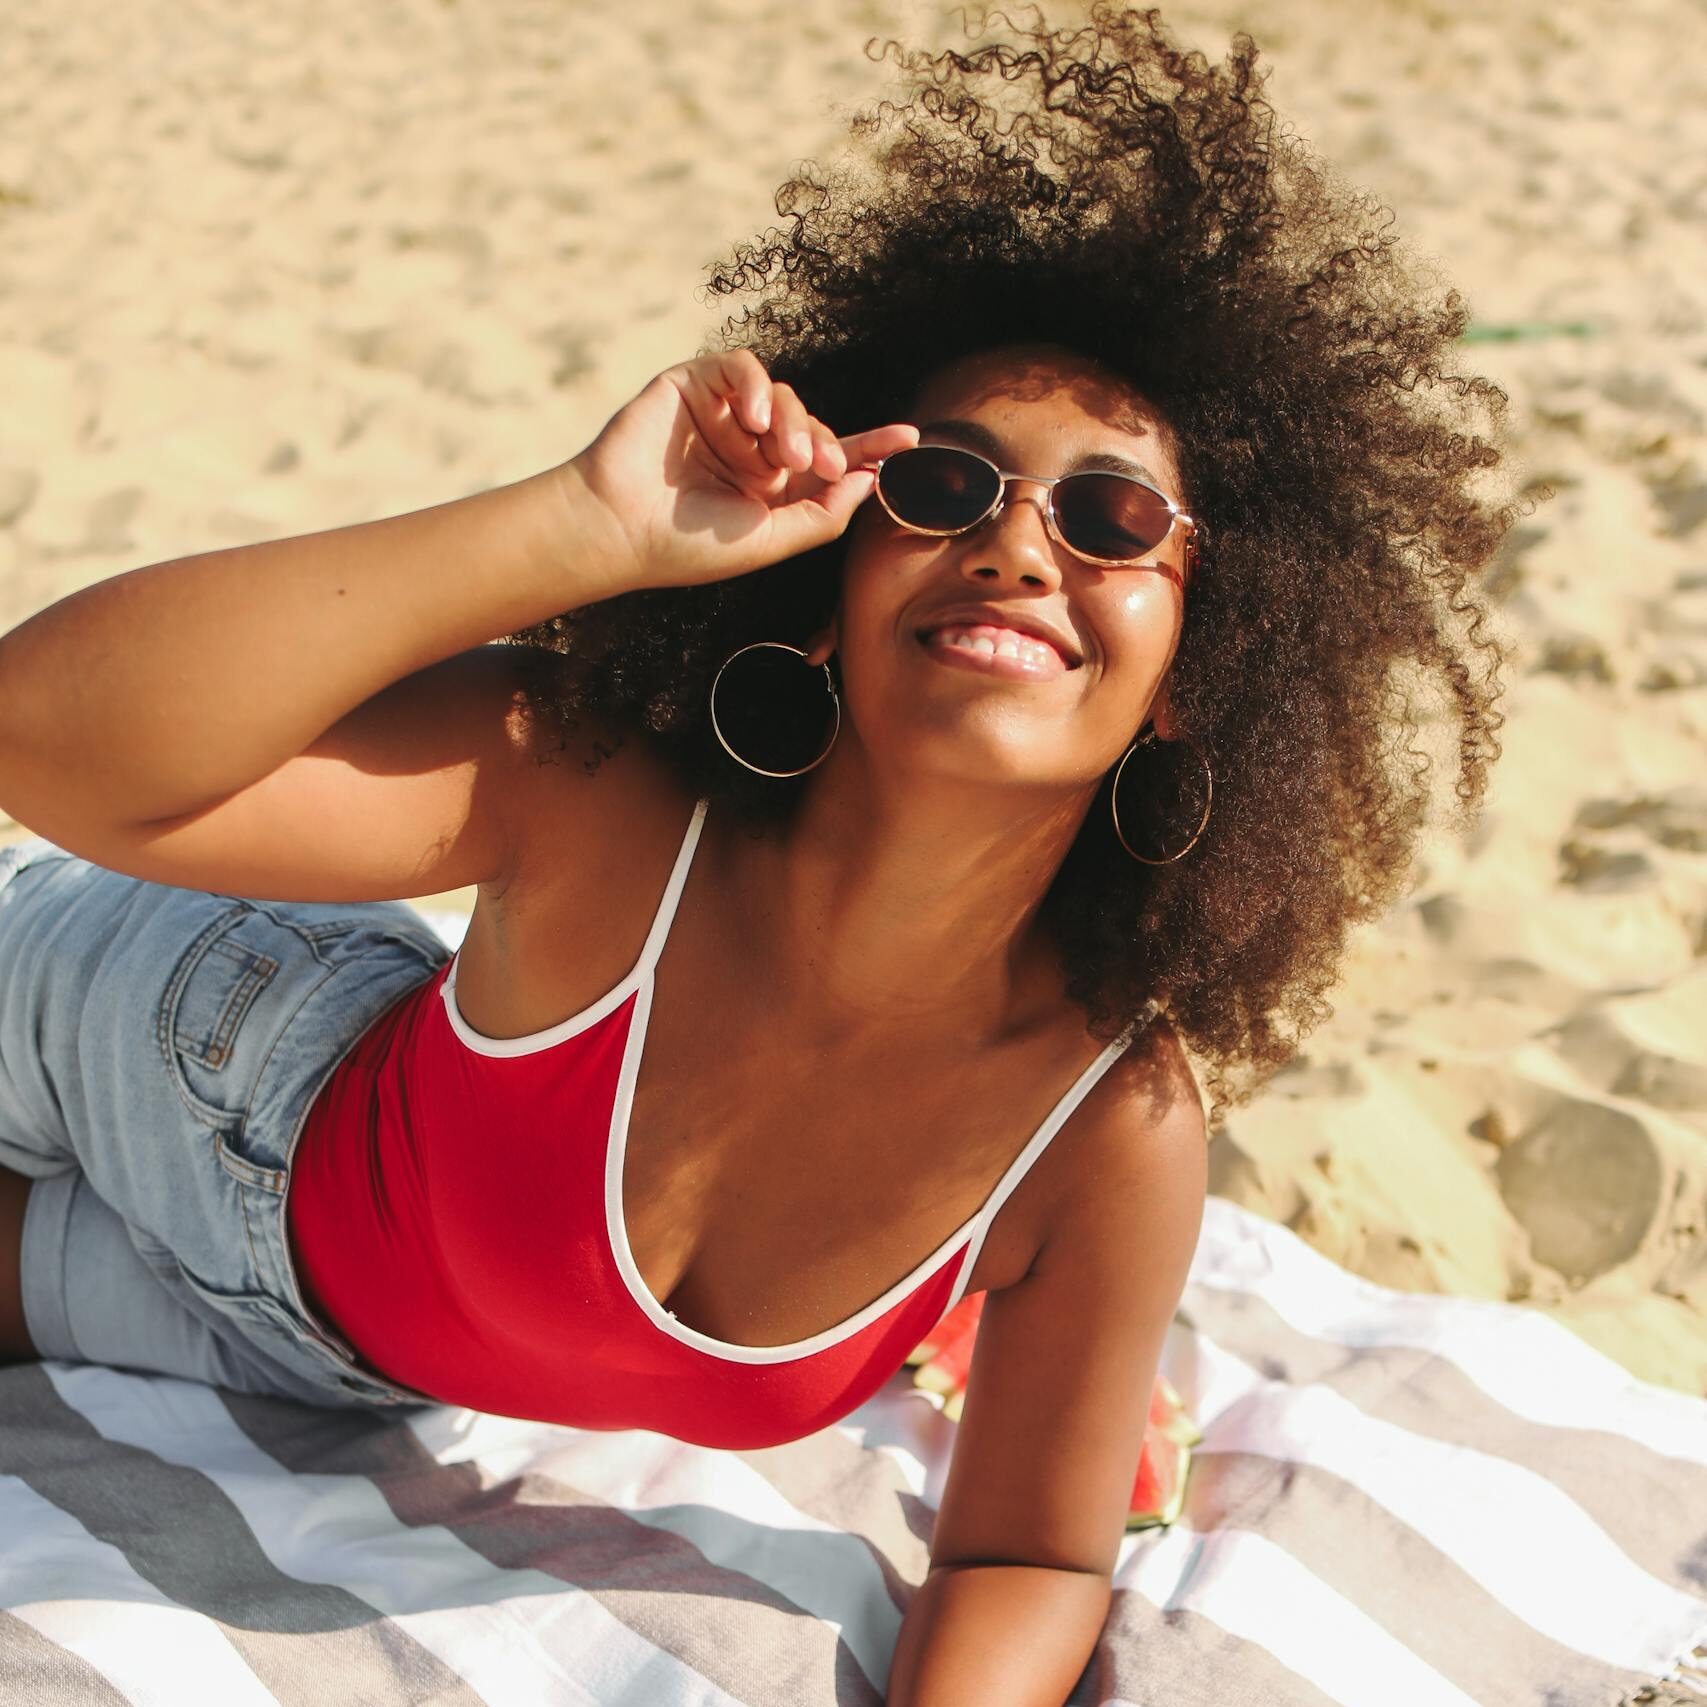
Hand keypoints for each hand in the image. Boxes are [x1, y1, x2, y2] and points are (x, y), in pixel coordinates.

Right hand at [557, 350, 918, 594]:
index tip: (910, 441)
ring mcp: (723, 416)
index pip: (830, 460)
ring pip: (784, 396)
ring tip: (779, 454)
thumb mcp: (769, 540)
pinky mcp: (694, 385)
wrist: (619, 526)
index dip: (870, 448)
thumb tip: (868, 480)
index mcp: (771, 488)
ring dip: (792, 423)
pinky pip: (742, 368)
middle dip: (826, 443)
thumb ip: (822, 514)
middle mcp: (752, 449)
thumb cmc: (687, 546)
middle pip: (813, 426)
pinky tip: (754, 419)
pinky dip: (756, 387)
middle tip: (822, 464)